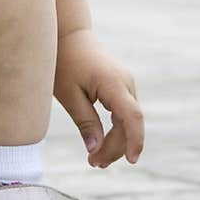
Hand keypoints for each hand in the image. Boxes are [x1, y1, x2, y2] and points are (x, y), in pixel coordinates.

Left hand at [53, 28, 144, 167]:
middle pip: (130, 123)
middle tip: (94, 163)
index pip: (132, 117)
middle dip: (116, 147)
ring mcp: (126, 83)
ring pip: (128, 119)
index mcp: (113, 83)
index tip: (132, 161)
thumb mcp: (69, 95)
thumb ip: (85, 122)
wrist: (68, 35)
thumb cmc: (64, 62)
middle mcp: (126, 82)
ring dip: (116, 140)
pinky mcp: (122, 86)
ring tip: (95, 159)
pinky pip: (124, 112)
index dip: (135, 140)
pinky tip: (102, 143)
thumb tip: (96, 149)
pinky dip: (115, 129)